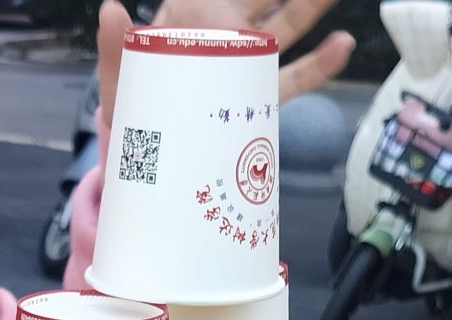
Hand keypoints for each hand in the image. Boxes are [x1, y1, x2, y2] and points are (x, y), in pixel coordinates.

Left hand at [95, 0, 355, 127]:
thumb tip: (110, 8)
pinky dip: (319, 63)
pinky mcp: (261, 97)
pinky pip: (294, 77)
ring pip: (284, 27)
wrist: (148, 171)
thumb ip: (112, 51)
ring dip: (310, 7)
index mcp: (185, 23)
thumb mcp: (116, 87)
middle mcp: (220, 36)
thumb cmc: (129, 121)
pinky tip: (341, 46)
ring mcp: (244, 66)